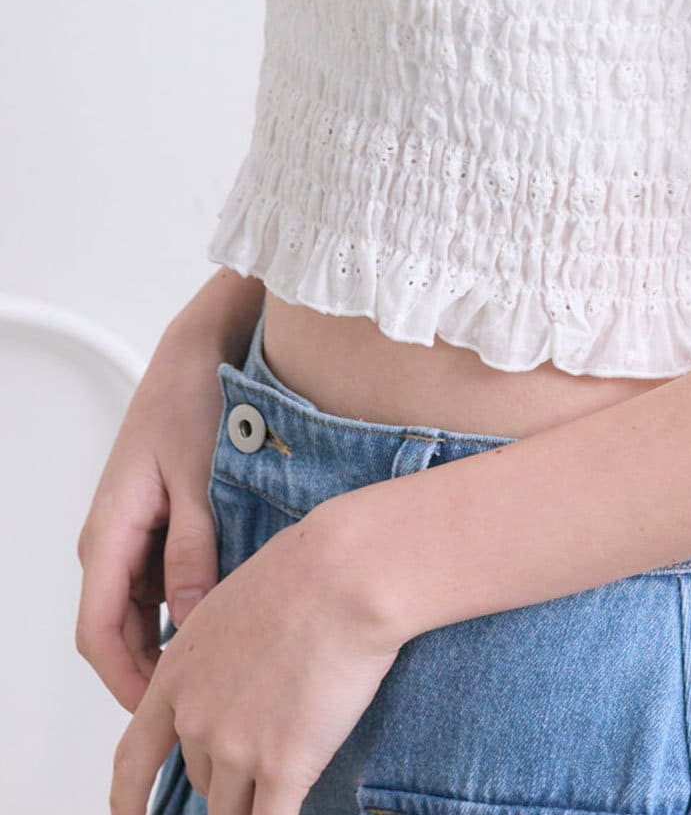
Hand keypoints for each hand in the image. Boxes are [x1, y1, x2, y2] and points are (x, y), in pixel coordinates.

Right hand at [75, 318, 236, 711]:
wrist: (198, 349)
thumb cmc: (193, 399)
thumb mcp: (198, 479)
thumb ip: (194, 549)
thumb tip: (189, 617)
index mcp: (109, 532)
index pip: (99, 632)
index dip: (125, 680)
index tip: (160, 711)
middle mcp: (110, 538)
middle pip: (117, 629)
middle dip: (149, 670)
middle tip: (200, 698)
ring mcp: (130, 530)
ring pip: (138, 607)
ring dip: (166, 638)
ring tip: (216, 664)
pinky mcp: (152, 519)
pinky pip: (157, 577)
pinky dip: (179, 603)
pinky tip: (220, 611)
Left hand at [109, 499, 401, 813]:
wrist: (346, 575)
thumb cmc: (305, 572)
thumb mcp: (232, 606)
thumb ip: (217, 658)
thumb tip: (229, 680)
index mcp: (177, 675)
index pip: (133, 759)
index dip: (128, 799)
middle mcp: (196, 718)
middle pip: (202, 779)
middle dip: (231, 774)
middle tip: (272, 742)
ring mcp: (237, 747)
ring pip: (234, 809)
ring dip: (258, 800)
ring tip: (292, 767)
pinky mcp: (284, 766)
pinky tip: (289, 807)